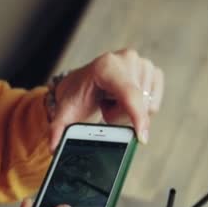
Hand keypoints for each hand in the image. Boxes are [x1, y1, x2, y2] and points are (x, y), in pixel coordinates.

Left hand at [49, 49, 164, 149]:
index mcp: (106, 66)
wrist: (85, 83)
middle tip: (104, 108)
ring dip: (129, 113)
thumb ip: (58, 129)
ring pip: (148, 107)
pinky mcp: (153, 71)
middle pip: (137, 106)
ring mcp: (142, 63)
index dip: (137, 116)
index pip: (128, 94)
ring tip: (112, 102)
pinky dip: (140, 109)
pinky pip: (154, 104)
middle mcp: (127, 59)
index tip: (142, 139)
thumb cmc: (77, 95)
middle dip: (121, 116)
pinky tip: (124, 100)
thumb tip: (53, 148)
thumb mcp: (65, 112)